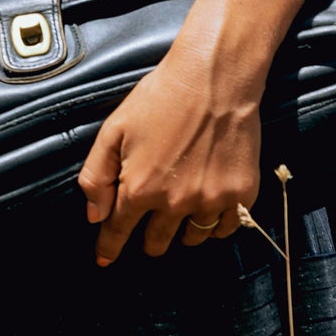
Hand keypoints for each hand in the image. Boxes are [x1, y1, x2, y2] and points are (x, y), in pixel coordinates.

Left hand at [77, 34, 262, 265]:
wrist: (215, 76)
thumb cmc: (162, 96)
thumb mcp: (114, 129)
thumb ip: (97, 175)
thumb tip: (94, 215)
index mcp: (140, 188)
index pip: (118, 231)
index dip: (109, 248)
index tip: (105, 259)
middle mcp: (175, 202)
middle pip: (157, 242)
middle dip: (149, 238)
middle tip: (152, 222)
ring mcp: (211, 200)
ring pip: (192, 239)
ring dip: (182, 232)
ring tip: (182, 211)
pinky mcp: (241, 193)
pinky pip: (226, 228)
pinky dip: (216, 225)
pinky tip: (209, 208)